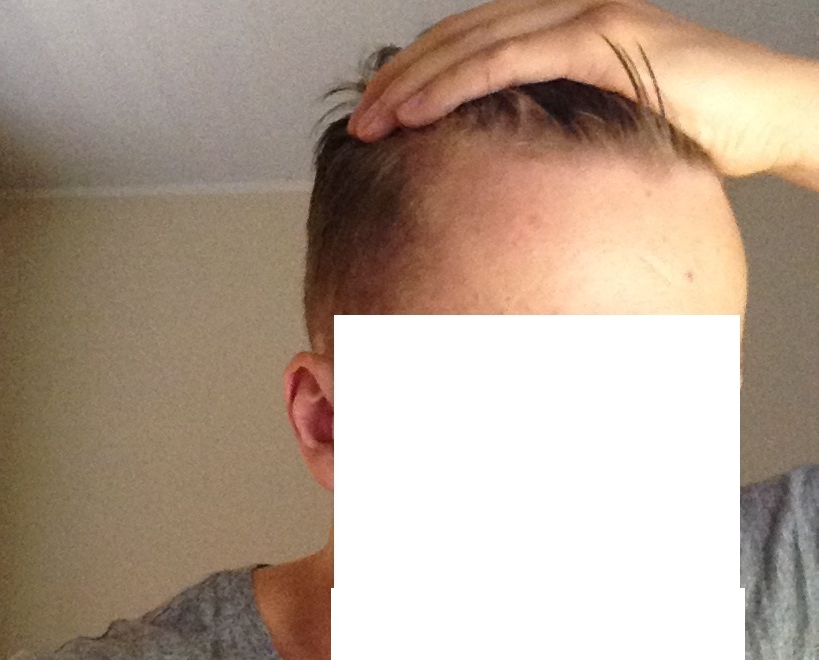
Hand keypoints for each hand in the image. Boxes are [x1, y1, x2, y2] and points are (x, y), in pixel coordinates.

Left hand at [347, 0, 810, 179]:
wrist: (766, 115)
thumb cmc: (688, 132)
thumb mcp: (601, 131)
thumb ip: (551, 133)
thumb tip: (503, 177)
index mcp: (562, 29)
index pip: (469, 44)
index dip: (417, 76)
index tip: (378, 117)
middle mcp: (567, 10)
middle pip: (459, 37)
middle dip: (400, 79)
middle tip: (358, 120)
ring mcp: (586, 17)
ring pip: (473, 43)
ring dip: (413, 84)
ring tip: (370, 122)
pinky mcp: (604, 39)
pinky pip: (511, 58)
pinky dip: (457, 83)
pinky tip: (416, 112)